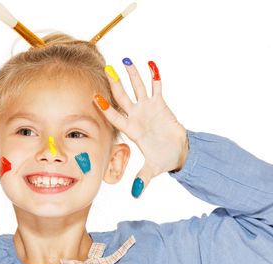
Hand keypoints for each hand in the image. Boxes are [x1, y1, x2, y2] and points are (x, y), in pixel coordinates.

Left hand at [94, 59, 188, 197]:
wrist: (177, 152)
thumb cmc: (163, 159)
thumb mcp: (153, 169)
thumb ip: (143, 179)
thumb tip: (135, 194)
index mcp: (133, 130)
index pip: (117, 117)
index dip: (107, 108)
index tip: (95, 98)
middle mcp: (137, 117)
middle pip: (124, 98)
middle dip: (116, 85)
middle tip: (107, 69)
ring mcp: (147, 109)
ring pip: (139, 88)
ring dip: (133, 75)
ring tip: (126, 60)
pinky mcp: (160, 104)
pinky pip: (157, 87)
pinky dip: (154, 76)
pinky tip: (150, 62)